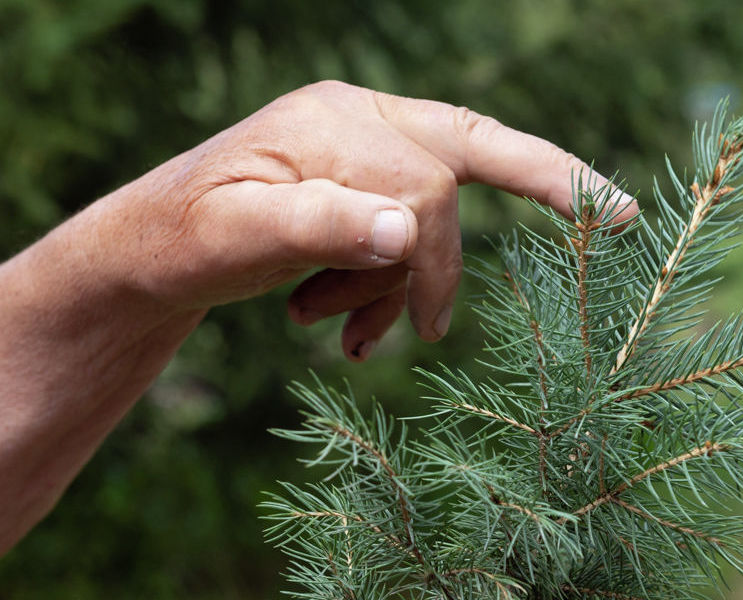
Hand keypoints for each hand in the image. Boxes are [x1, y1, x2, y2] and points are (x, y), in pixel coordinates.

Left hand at [117, 80, 636, 358]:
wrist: (136, 256)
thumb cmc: (173, 243)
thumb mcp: (232, 239)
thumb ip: (318, 224)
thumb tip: (410, 229)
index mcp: (331, 120)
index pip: (429, 184)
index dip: (438, 259)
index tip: (431, 324)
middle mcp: (353, 118)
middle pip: (473, 149)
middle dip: (544, 187)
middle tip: (606, 224)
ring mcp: (354, 148)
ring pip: (432, 212)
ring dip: (399, 285)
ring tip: (341, 337)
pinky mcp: (350, 184)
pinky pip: (405, 231)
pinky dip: (384, 287)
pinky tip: (339, 326)